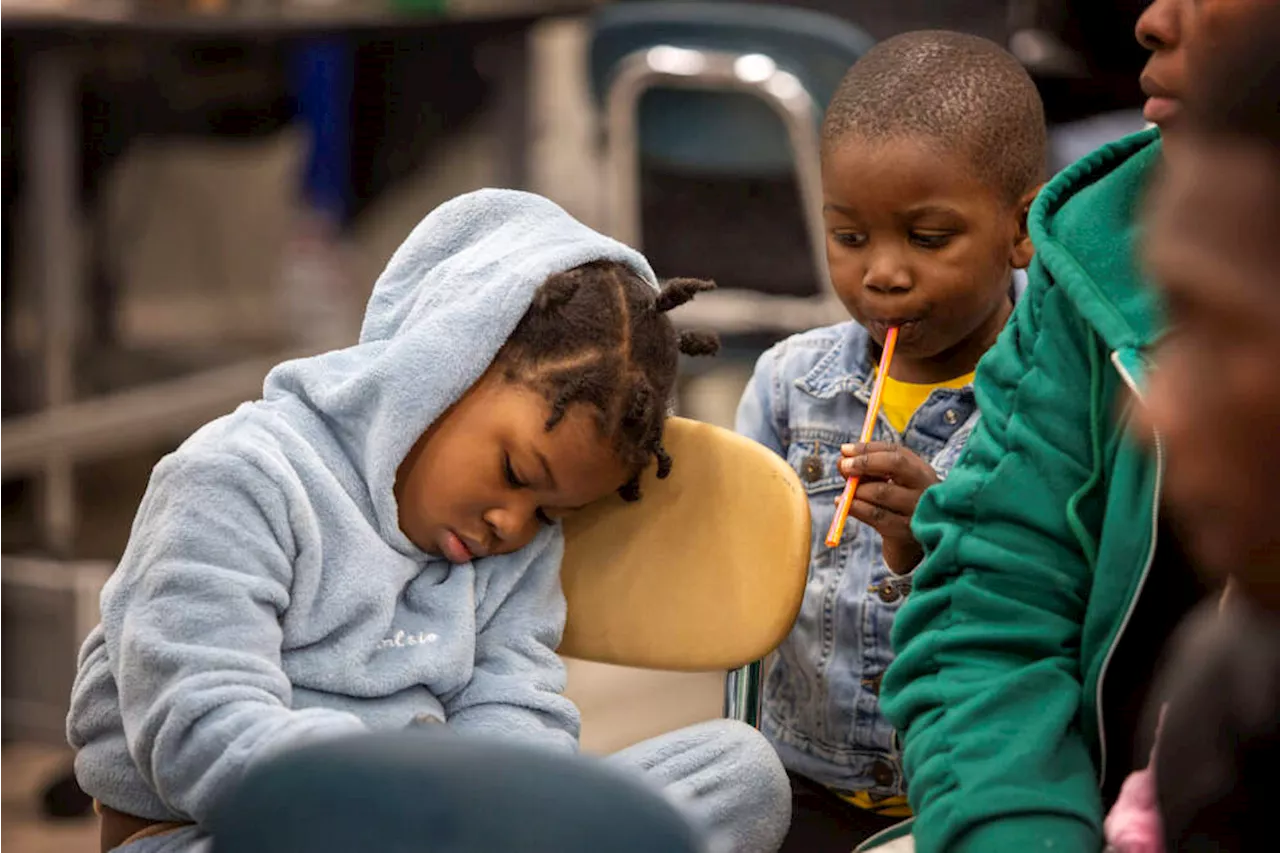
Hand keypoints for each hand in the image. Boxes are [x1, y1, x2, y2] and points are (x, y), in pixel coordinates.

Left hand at [837, 441, 939, 573]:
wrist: (911, 549)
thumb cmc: (894, 510)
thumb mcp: (884, 487)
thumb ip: (865, 473)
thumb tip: (841, 461)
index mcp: (921, 471)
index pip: (895, 451)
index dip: (868, 448)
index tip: (844, 450)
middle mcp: (925, 486)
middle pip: (896, 463)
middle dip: (865, 462)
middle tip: (843, 466)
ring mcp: (918, 509)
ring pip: (883, 491)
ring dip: (858, 489)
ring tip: (846, 494)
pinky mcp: (906, 532)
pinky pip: (877, 516)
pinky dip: (856, 508)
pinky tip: (844, 506)